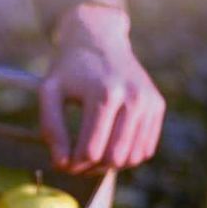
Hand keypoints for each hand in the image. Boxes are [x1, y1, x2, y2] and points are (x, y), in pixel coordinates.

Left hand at [40, 5, 165, 173]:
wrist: (99, 38)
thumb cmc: (68, 68)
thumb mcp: (49, 92)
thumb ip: (51, 128)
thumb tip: (61, 163)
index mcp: (104, 95)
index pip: (91, 150)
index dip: (73, 165)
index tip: (60, 163)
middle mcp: (133, 98)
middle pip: (113, 158)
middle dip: (90, 169)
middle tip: (73, 164)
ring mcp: (149, 102)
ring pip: (132, 158)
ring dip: (108, 166)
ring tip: (88, 157)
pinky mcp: (157, 105)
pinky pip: (145, 149)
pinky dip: (126, 157)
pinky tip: (107, 147)